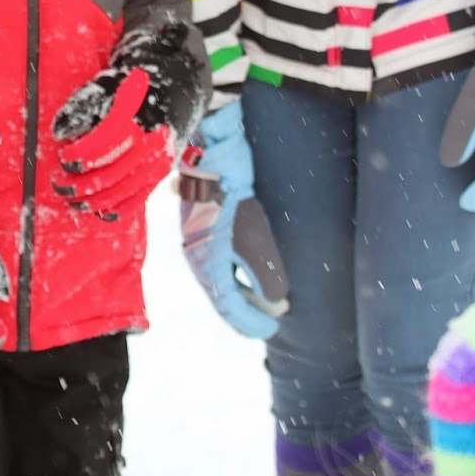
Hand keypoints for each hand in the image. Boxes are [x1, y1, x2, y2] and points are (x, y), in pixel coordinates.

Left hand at [51, 25, 206, 219]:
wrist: (172, 90)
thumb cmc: (131, 89)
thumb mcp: (105, 87)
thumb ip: (81, 106)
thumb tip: (59, 132)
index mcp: (136, 119)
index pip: (103, 145)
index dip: (79, 156)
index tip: (63, 156)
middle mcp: (151, 144)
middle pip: (110, 175)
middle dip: (78, 184)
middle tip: (58, 183)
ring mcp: (158, 162)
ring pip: (121, 192)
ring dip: (92, 201)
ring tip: (72, 199)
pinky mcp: (160, 174)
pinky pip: (138, 199)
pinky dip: (116, 209)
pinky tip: (98, 210)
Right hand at [179, 99, 288, 339]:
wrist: (211, 145)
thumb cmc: (232, 190)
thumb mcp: (254, 235)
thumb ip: (266, 274)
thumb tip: (278, 305)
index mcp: (206, 263)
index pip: (229, 306)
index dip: (251, 322)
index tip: (274, 330)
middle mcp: (196, 255)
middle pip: (221, 294)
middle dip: (245, 310)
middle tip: (270, 319)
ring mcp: (196, 238)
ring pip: (218, 276)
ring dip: (241, 290)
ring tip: (263, 298)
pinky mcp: (202, 222)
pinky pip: (217, 259)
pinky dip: (235, 271)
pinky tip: (247, 267)